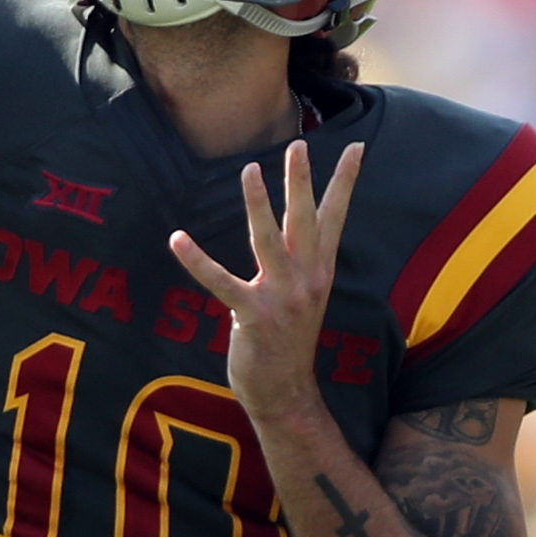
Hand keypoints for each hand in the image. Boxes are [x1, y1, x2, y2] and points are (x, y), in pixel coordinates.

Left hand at [170, 140, 363, 428]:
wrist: (286, 392)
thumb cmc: (288, 340)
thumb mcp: (304, 294)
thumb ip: (301, 260)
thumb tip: (298, 227)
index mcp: (320, 270)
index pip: (335, 216)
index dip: (346, 180)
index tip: (357, 145)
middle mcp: (307, 279)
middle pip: (306, 219)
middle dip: (302, 181)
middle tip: (299, 144)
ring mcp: (282, 297)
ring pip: (267, 240)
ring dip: (258, 204)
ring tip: (249, 170)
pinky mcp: (253, 315)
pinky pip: (220, 281)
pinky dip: (197, 260)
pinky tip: (178, 239)